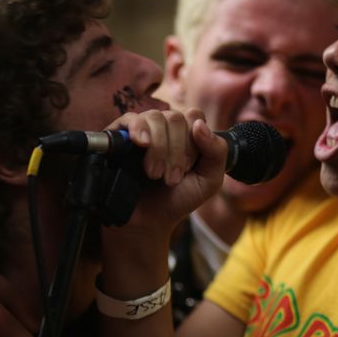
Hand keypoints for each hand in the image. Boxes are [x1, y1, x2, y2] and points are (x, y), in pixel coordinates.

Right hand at [105, 108, 225, 231]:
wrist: (149, 220)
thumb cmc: (179, 198)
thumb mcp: (209, 179)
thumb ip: (217, 152)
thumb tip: (200, 124)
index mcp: (186, 132)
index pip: (194, 116)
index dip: (193, 142)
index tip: (187, 168)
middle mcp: (164, 126)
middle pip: (175, 118)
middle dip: (176, 151)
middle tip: (171, 179)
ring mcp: (142, 128)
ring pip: (155, 118)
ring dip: (159, 148)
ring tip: (155, 174)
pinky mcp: (120, 135)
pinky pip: (130, 119)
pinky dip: (138, 129)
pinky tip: (141, 144)